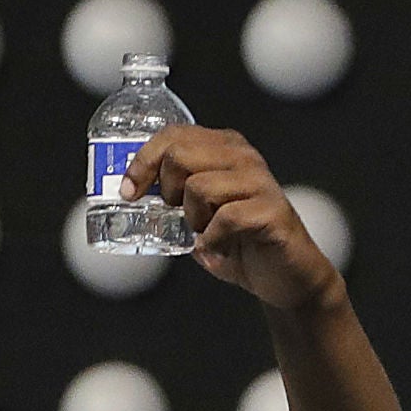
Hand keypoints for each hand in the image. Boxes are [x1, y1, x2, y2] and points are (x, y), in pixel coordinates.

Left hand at [123, 126, 340, 310]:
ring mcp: (259, 182)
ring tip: (207, 232)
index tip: (128, 191)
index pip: (173, 135)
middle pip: (180, 155)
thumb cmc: (238, 243)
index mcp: (223, 149)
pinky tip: (220, 249)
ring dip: (193, 219)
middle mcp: (243, 158)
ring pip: (199, 187)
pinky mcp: (271, 211)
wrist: (283, 276)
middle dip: (166, 190)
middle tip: (177, 214)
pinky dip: (213, 240)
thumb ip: (171, 201)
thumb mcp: (196, 216)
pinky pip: (225, 218)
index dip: (143, 161)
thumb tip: (127, 195)